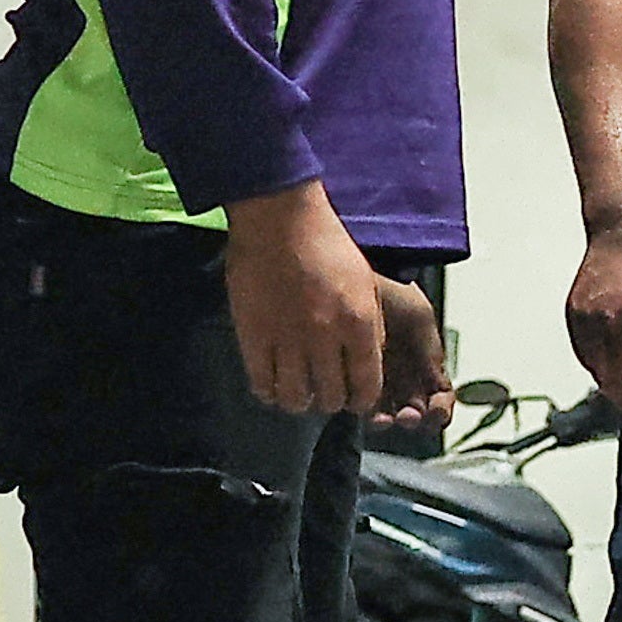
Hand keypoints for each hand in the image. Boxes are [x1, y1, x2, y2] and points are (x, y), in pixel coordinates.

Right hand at [225, 181, 388, 417]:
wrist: (279, 219)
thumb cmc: (327, 245)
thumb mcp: (366, 286)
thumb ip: (369, 328)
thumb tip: (367, 363)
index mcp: (359, 324)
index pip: (367, 386)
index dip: (361, 400)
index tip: (355, 398)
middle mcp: (324, 337)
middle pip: (331, 397)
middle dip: (331, 401)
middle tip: (324, 391)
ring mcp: (285, 338)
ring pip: (295, 398)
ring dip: (299, 401)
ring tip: (298, 391)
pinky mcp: (252, 334)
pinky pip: (261, 382)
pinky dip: (268, 392)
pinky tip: (271, 385)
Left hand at [371, 278, 455, 435]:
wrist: (356, 279)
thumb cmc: (391, 295)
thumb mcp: (420, 318)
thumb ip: (430, 351)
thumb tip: (436, 383)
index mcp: (427, 368)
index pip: (441, 401)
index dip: (440, 411)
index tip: (434, 410)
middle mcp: (406, 380)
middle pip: (416, 415)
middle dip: (414, 421)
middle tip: (406, 416)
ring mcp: (379, 382)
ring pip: (388, 416)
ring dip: (388, 422)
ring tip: (382, 416)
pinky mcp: (351, 380)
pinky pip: (358, 405)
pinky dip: (361, 411)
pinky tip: (359, 405)